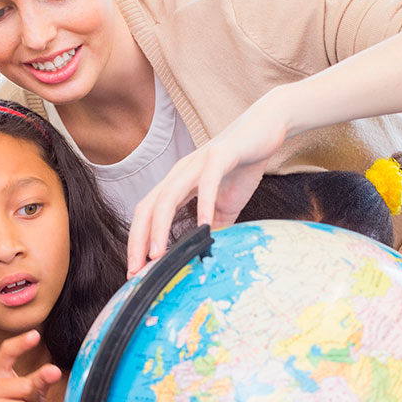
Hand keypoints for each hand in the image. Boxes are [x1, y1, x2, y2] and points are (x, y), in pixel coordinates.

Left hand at [127, 94, 289, 273]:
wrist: (265, 129)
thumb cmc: (241, 167)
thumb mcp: (225, 205)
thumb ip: (213, 228)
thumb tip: (206, 255)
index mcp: (176, 183)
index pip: (146, 214)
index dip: (138, 242)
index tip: (136, 272)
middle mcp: (179, 172)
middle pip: (148, 207)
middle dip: (139, 240)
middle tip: (137, 271)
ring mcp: (197, 163)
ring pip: (168, 196)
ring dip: (160, 227)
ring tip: (159, 255)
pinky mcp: (220, 156)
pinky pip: (207, 183)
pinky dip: (203, 205)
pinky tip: (204, 226)